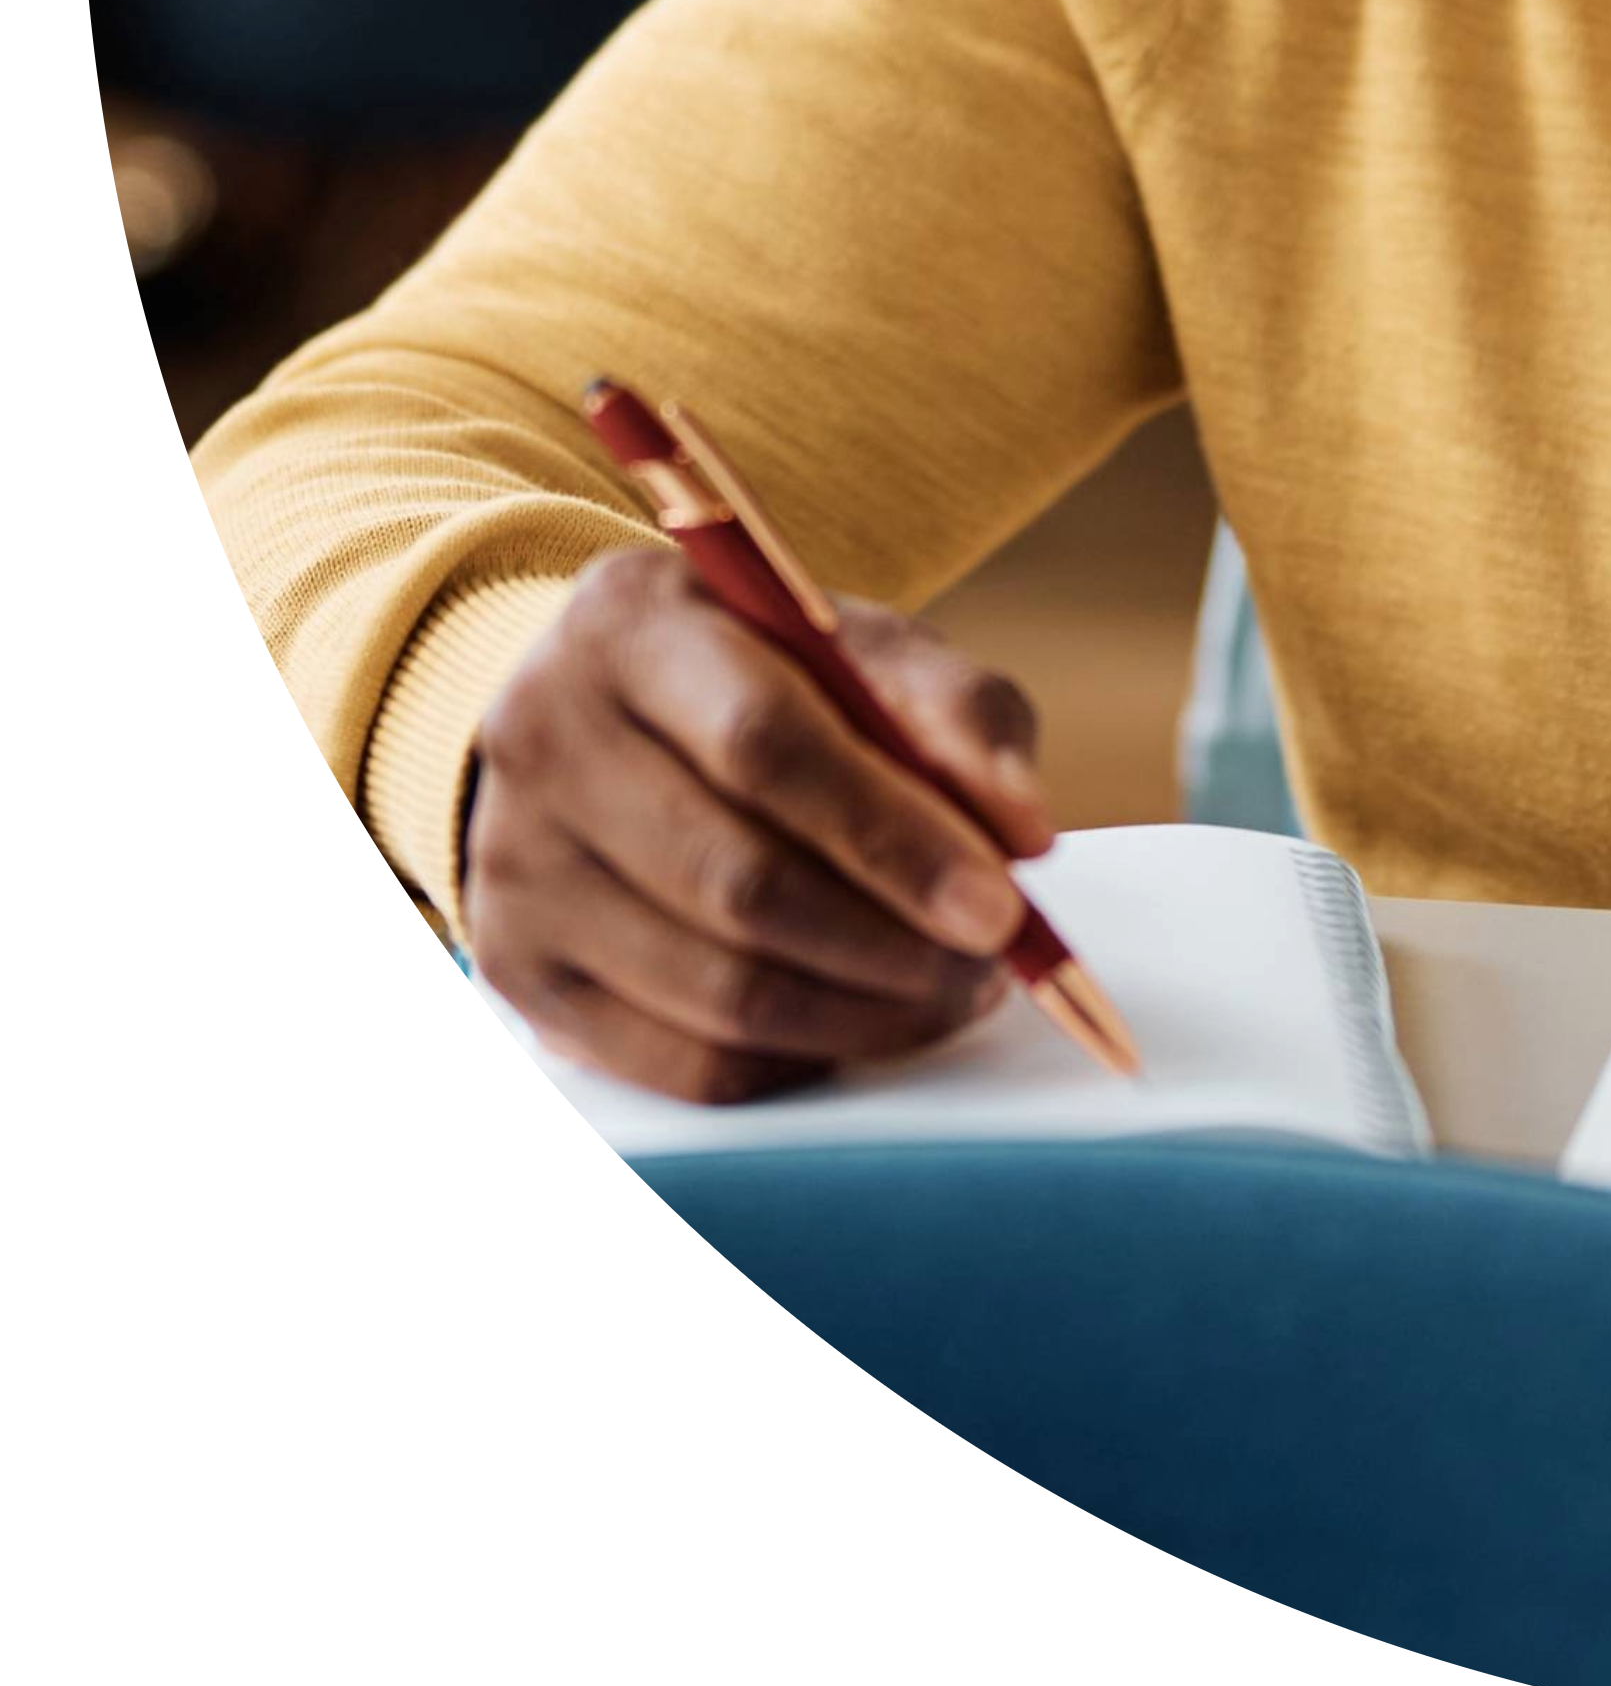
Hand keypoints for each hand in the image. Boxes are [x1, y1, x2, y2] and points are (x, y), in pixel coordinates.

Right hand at [462, 544, 1055, 1103]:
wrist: (608, 716)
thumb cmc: (764, 676)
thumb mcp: (862, 649)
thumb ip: (959, 713)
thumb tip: (1022, 828)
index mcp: (631, 622)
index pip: (763, 745)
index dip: (893, 836)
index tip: (1001, 903)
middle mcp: (544, 737)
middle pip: (736, 881)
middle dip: (892, 941)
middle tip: (991, 961)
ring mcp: (513, 863)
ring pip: (714, 989)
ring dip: (862, 1011)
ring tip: (952, 989)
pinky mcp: (515, 968)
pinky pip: (678, 1063)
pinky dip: (798, 1060)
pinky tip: (868, 1022)